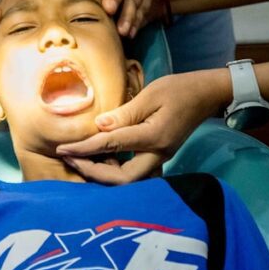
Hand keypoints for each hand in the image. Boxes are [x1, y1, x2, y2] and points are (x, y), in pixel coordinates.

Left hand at [55, 70, 230, 184]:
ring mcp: (160, 158)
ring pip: (129, 180)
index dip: (85, 149)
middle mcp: (158, 154)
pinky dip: (115, 168)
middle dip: (94, 172)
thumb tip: (99, 127)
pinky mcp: (159, 156)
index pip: (112, 146)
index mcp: (154, 137)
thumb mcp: (150, 94)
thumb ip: (125, 113)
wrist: (205, 95)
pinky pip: (134, 171)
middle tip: (71, 159)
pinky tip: (102, 156)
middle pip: (123, 179)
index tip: (63, 149)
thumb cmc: (178, 89)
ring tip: (81, 158)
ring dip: (103, 173)